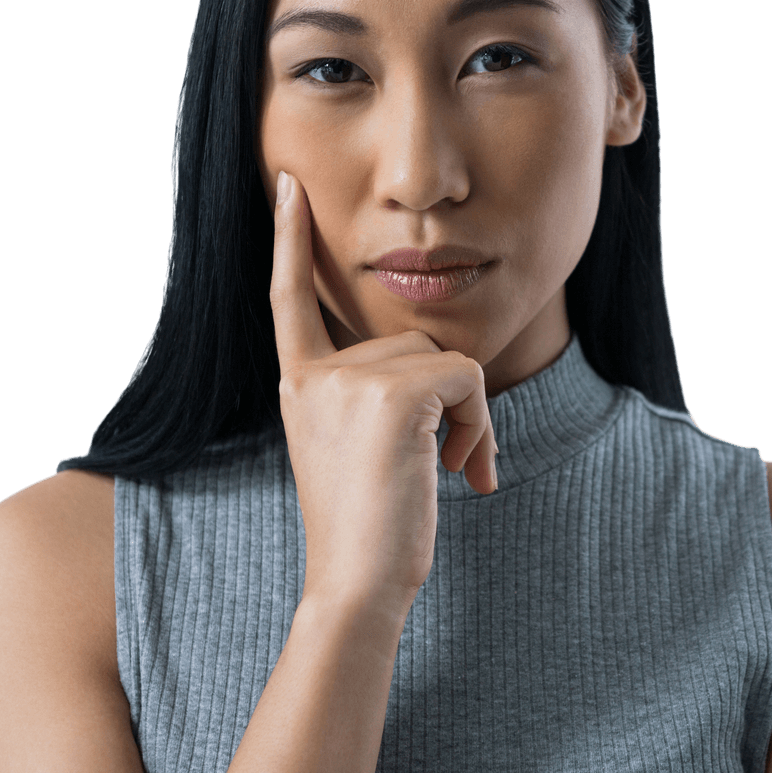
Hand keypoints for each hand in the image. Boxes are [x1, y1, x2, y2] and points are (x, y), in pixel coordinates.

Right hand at [269, 170, 497, 615]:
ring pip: (445, 357)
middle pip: (410, 338)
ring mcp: (351, 381)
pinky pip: (467, 377)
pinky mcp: (393, 394)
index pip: (289, 297)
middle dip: (445, 396)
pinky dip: (482, 422)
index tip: (289, 187)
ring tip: (451, 470)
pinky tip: (464, 472)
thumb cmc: (368, 525)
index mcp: (302, 384)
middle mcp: (317, 375)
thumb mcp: (353, 446)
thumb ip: (374, 392)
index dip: (290, 240)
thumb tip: (442, 366)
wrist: (358, 584)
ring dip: (467, 414)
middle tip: (447, 460)